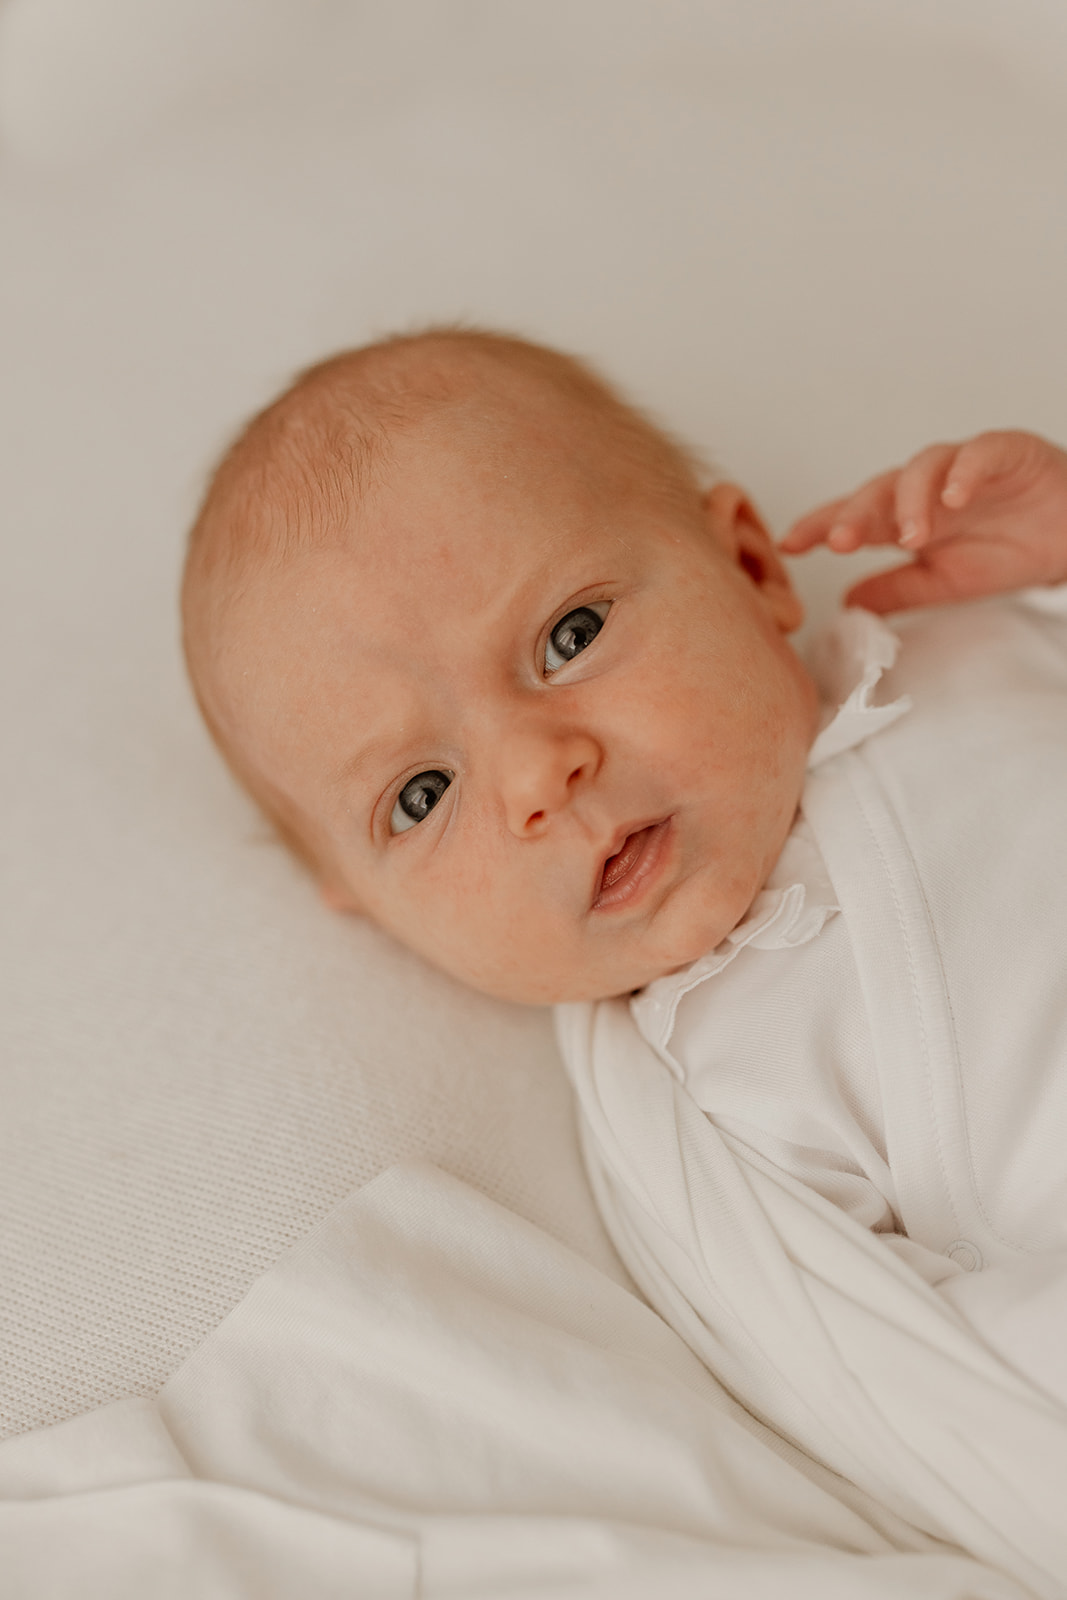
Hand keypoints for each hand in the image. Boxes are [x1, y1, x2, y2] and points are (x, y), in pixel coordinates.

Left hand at [781, 431, 1066, 612]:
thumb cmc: (1004, 551)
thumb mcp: (942, 583)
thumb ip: (896, 589)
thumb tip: (847, 605)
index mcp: (905, 514)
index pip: (853, 515)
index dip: (819, 525)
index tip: (788, 546)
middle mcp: (927, 486)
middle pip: (879, 490)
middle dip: (854, 514)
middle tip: (838, 542)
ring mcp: (963, 466)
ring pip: (922, 468)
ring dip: (910, 501)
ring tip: (909, 536)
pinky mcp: (1006, 452)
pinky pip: (979, 453)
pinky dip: (965, 471)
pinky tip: (955, 496)